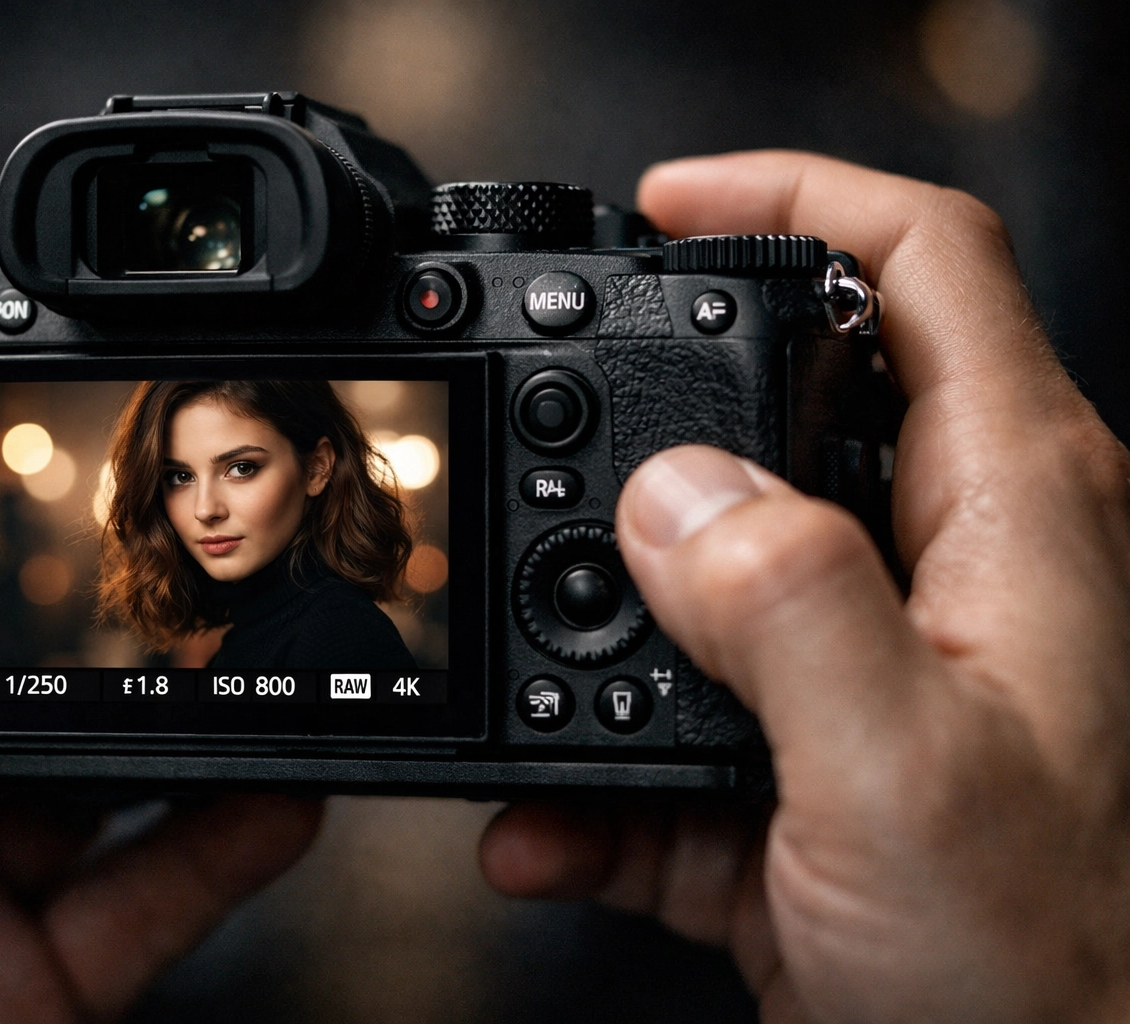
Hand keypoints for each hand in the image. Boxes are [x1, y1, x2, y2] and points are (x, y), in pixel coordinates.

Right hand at [479, 152, 1129, 1021]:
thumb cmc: (1053, 983)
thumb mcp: (907, 785)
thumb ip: (788, 612)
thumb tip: (669, 496)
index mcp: (1011, 517)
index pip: (921, 266)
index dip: (794, 197)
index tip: (665, 205)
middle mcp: (944, 568)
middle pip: (778, 405)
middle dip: (642, 427)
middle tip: (539, 452)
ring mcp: (865, 666)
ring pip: (697, 574)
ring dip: (590, 632)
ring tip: (523, 695)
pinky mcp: (802, 758)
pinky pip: (667, 720)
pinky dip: (588, 772)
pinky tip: (545, 826)